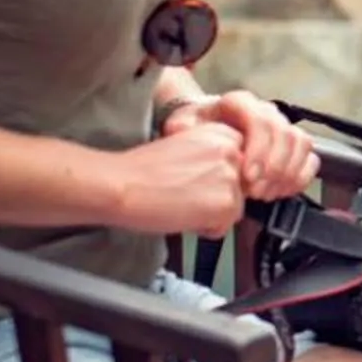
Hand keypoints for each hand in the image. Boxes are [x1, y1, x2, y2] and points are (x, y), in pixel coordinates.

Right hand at [106, 124, 249, 238]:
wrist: (122, 185)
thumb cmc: (142, 171)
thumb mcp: (185, 148)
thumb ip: (212, 159)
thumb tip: (227, 180)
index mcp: (220, 132)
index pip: (238, 164)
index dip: (215, 179)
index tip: (196, 182)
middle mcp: (231, 150)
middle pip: (239, 187)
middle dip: (216, 197)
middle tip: (183, 195)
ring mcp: (230, 176)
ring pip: (234, 208)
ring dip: (210, 214)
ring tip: (180, 204)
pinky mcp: (226, 202)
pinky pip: (225, 226)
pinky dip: (205, 229)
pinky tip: (182, 216)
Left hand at [160, 89, 319, 201]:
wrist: (207, 127)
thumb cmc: (195, 128)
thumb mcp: (181, 124)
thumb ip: (183, 128)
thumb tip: (186, 135)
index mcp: (238, 103)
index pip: (261, 120)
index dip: (260, 150)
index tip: (248, 176)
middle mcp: (264, 110)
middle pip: (285, 134)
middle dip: (274, 168)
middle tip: (256, 192)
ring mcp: (281, 126)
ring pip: (302, 143)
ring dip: (288, 173)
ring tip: (267, 193)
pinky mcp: (291, 143)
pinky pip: (310, 156)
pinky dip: (301, 176)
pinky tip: (283, 190)